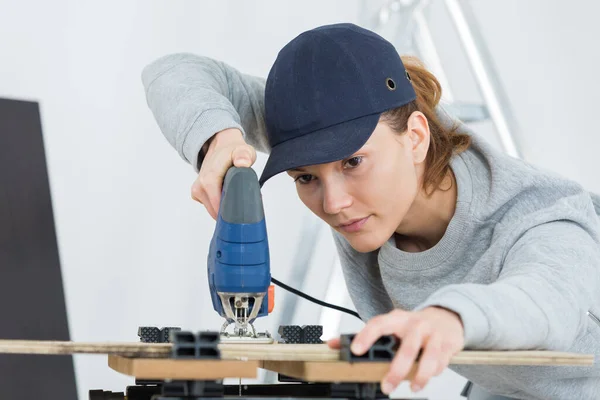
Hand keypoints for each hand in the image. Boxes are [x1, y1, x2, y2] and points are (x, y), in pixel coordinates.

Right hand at [191, 128, 256, 218]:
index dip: (231, 212)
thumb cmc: (232, 151)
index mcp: (209, 179)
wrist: (220, 145)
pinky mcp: (197, 195)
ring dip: (226, 209)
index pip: (217, 205)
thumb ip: (244, 156)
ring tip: (237, 199)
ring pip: (214, 211)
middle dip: (231, 211)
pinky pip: (211, 206)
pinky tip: (228, 196)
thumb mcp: (243, 150)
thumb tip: (242, 163)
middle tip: (244, 204)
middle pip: (216, 211)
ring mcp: (197, 191)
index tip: (243, 213)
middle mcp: (200, 186)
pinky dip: (220, 205)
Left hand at [328, 307, 463, 394]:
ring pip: (428, 358)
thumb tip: (332, 344)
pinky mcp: (448, 344)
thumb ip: (363, 336)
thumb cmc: (413, 325)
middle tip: (387, 386)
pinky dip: (433, 373)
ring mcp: (433, 334)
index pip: (378, 324)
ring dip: (419, 376)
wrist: (446, 317)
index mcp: (396, 319)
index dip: (365, 336)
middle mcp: (415, 324)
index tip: (356, 350)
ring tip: (413, 387)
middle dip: (396, 370)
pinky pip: (441, 363)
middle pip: (406, 348)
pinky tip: (426, 376)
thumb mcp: (390, 325)